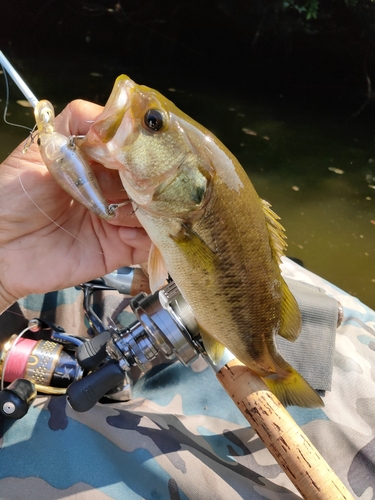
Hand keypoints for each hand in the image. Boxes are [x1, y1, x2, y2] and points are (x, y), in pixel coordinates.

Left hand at [0, 99, 149, 311]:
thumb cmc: (10, 198)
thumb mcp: (40, 148)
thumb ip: (76, 125)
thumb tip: (117, 112)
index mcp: (94, 163)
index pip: (131, 150)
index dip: (142, 147)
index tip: (148, 146)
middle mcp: (109, 189)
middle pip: (147, 181)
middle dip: (155, 179)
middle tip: (153, 180)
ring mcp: (115, 219)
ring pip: (153, 212)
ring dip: (155, 209)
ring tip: (144, 207)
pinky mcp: (116, 249)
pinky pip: (146, 245)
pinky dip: (149, 239)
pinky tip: (130, 232)